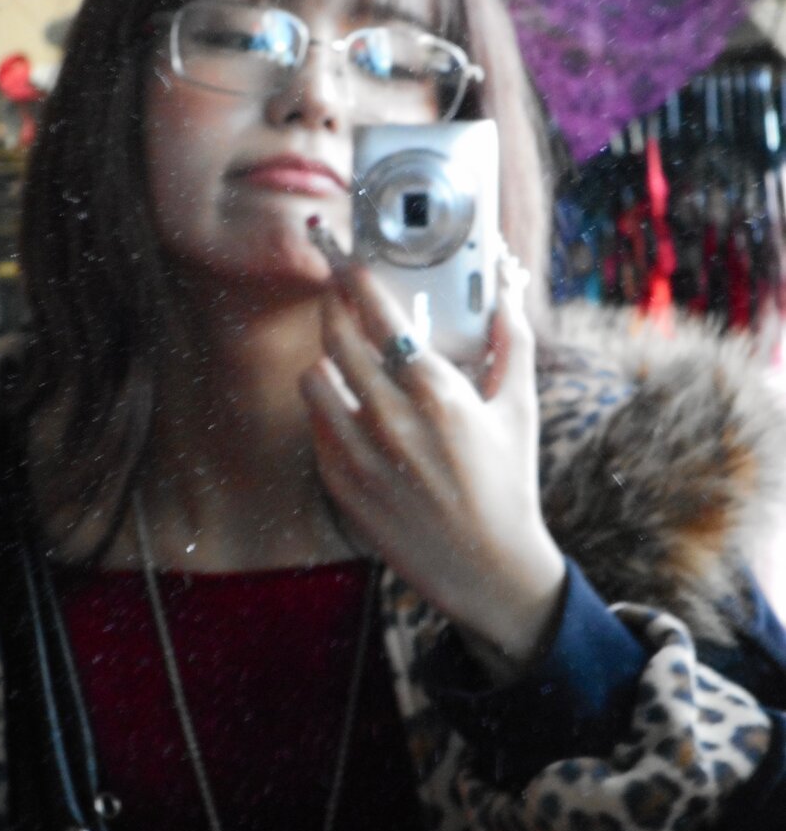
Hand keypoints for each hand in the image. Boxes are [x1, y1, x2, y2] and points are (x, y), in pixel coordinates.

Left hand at [299, 237, 565, 667]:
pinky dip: (326, 406)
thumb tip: (507, 293)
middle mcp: (392, 420)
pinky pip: (315, 424)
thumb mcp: (518, 409)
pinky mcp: (342, 484)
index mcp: (438, 394)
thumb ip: (512, 344)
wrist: (487, 568)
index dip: (357, 280)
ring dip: (324, 358)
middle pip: (336, 337)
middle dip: (331, 304)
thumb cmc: (508, 485)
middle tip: (336, 293)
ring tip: (341, 354)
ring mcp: (361, 455)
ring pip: (312, 379)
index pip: (380, 317)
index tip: (349, 262)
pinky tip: (346, 404)